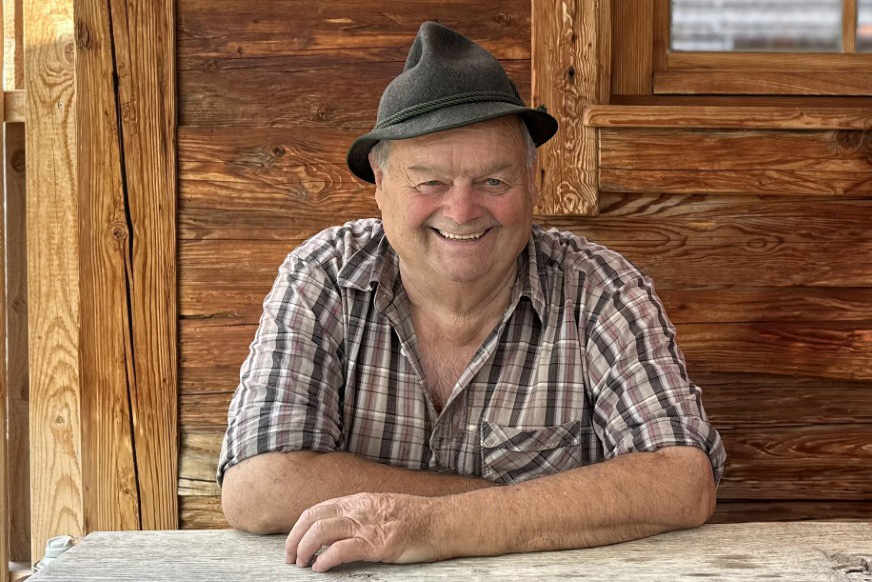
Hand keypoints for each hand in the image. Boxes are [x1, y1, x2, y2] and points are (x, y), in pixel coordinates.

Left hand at [285, 492, 443, 571]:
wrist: (441, 521)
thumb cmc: (415, 519)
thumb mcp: (381, 508)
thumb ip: (360, 515)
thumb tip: (338, 530)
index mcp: (358, 501)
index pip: (317, 509)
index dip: (299, 528)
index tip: (292, 544)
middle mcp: (359, 509)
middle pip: (313, 519)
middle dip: (294, 539)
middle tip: (291, 559)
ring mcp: (368, 525)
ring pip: (321, 531)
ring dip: (304, 549)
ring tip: (302, 564)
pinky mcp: (377, 543)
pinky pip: (342, 550)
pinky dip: (326, 560)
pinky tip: (321, 568)